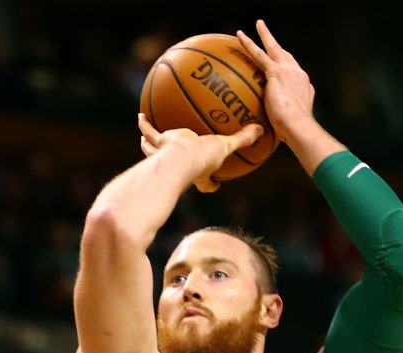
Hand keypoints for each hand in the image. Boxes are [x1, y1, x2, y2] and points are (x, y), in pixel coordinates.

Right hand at [138, 113, 261, 192]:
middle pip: (178, 169)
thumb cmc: (203, 157)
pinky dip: (145, 125)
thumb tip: (261, 130)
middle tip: (175, 161)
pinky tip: (141, 116)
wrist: (180, 156)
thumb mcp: (227, 146)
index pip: (207, 184)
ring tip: (145, 139)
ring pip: (156, 150)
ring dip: (150, 146)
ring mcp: (167, 155)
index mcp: (200, 174)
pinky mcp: (159, 143)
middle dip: (185, 168)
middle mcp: (182, 167)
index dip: (211, 186)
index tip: (215, 186)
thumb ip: (243, 139)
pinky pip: (150, 133)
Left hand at [237, 20, 314, 144]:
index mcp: (303, 87)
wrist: (298, 127)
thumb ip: (278, 125)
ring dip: (265, 36)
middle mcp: (298, 75)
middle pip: (287, 56)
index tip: (281, 70)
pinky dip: (249, 44)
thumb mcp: (288, 128)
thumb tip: (262, 137)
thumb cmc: (294, 134)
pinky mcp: (276, 72)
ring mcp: (288, 72)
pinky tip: (239, 36)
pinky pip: (259, 54)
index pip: (293, 74)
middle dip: (279, 47)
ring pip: (274, 48)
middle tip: (270, 39)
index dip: (287, 70)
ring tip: (257, 25)